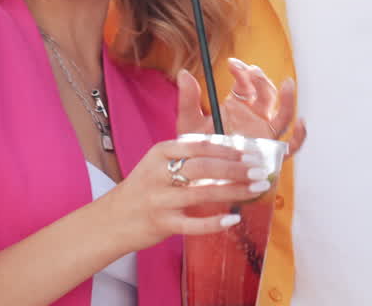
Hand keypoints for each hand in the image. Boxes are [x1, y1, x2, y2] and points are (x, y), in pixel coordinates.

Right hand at [102, 138, 267, 252]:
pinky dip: (215, 222)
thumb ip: (188, 154)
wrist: (111, 220)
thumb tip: (230, 148)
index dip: (228, 149)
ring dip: (235, 191)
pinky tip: (234, 219)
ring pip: (202, 194)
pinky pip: (193, 224)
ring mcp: (159, 200)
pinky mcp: (161, 224)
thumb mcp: (158, 163)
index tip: (250, 153)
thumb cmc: (144, 188)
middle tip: (260, 170)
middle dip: (236, 168)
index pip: (199, 146)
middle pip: (204, 167)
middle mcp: (158, 175)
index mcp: (159, 154)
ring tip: (257, 189)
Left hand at [176, 61, 301, 152]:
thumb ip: (188, 100)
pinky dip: (300, 135)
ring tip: (287, 84)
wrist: (200, 180)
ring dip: (288, 98)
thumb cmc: (197, 152)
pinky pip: (291, 145)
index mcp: (237, 107)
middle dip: (261, 80)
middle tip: (252, 72)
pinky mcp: (271, 153)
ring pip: (283, 113)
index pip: (246, 84)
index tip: (233, 64)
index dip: (242, 72)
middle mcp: (254, 118)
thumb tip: (183, 73)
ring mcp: (265, 134)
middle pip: (266, 94)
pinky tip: (301, 123)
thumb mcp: (189, 124)